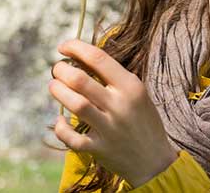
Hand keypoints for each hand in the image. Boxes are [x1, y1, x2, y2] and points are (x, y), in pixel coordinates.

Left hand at [49, 38, 179, 187]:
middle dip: (61, 70)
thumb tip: (81, 58)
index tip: (63, 47)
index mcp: (131, 87)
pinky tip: (60, 120)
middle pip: (80, 80)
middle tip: (57, 70)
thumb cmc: (143, 121)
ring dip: (58, 91)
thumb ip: (114, 78)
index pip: (99, 58)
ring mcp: (109, 129)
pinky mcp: (100, 149)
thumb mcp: (138, 93)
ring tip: (54, 86)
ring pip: (75, 104)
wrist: (155, 161)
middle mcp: (120, 106)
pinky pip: (72, 137)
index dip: (75, 47)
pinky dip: (61, 127)